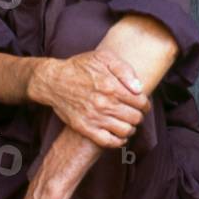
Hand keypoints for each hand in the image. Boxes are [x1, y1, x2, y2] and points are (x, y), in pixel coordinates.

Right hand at [29, 51, 151, 147]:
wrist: (53, 81)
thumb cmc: (80, 67)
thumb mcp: (103, 57)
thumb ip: (124, 70)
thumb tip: (139, 88)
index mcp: (111, 86)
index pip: (141, 102)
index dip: (145, 104)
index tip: (142, 104)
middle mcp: (104, 104)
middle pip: (136, 117)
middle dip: (139, 115)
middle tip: (135, 113)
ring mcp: (95, 118)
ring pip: (126, 131)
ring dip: (131, 128)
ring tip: (128, 123)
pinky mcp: (85, 128)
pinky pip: (109, 141)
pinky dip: (119, 140)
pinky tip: (119, 134)